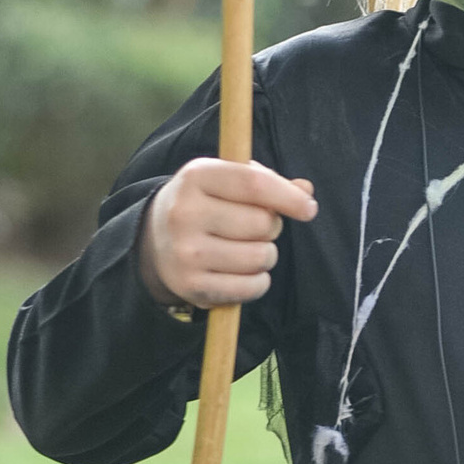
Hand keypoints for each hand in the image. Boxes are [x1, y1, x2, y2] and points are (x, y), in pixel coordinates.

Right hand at [138, 158, 317, 308]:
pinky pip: (251, 286)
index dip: (288, 197)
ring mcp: (186, 252)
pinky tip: (243, 271)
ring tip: (247, 248)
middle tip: (255, 228)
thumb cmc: (205, 203)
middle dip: (271, 227)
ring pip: (260, 256)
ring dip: (266, 255)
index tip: (308, 208)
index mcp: (196, 177)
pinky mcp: (191, 285)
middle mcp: (185, 213)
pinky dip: (258, 281)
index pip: (254, 184)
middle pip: (262, 223)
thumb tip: (305, 191)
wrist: (154, 239)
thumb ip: (267, 181)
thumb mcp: (226, 181)